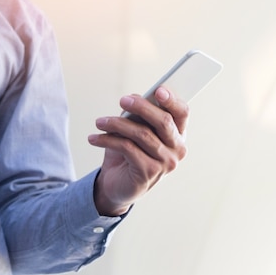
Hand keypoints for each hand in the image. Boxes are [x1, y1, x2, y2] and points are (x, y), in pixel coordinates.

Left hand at [88, 87, 188, 215]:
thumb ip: (139, 116)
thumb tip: (134, 99)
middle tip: (122, 101)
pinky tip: (93, 138)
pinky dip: (107, 140)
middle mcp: (177, 148)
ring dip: (116, 124)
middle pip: (163, 121)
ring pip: (141, 134)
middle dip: (141, 107)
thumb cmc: (129, 154)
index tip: (158, 90)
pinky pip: (127, 148)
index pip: (182, 113)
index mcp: (178, 134)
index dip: (172, 100)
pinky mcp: (149, 172)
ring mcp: (166, 162)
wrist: (118, 185)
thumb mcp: (134, 131)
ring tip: (99, 122)